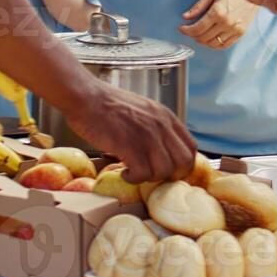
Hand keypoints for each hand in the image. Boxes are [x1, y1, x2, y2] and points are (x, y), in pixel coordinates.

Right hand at [64, 86, 196, 182]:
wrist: (86, 98)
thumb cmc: (108, 104)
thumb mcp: (143, 110)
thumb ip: (157, 127)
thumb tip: (163, 150)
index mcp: (166, 117)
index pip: (191, 148)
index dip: (183, 165)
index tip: (169, 170)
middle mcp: (161, 126)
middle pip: (183, 163)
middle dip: (170, 176)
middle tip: (152, 175)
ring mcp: (147, 136)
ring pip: (164, 171)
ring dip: (150, 178)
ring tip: (134, 172)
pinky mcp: (129, 146)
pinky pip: (142, 174)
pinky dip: (134, 179)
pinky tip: (124, 173)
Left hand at [179, 0, 257, 49]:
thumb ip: (198, 6)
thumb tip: (186, 16)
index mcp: (218, 12)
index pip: (198, 28)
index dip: (187, 30)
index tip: (182, 29)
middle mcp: (226, 23)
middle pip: (204, 37)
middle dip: (193, 36)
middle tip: (189, 31)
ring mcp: (234, 30)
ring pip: (213, 44)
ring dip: (203, 41)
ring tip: (198, 35)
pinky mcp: (241, 33)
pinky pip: (225, 45)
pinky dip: (215, 45)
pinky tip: (210, 39)